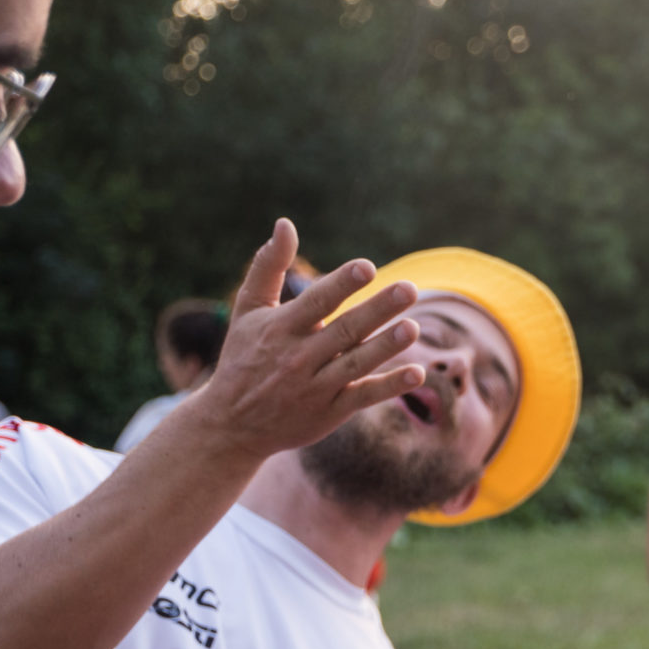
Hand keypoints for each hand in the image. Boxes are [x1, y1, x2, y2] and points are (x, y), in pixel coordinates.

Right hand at [169, 219, 427, 464]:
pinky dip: (389, 387)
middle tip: (409, 289)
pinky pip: (363, 397)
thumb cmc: (243, 357)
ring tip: (413, 327)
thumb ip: (267, 266)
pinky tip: (417, 373)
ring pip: (357, 364)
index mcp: (281, 328)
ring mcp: (316, 387)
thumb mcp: (247, 310)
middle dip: (378, 310)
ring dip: (386, 347)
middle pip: (345, 330)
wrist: (231, 424)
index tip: (366, 267)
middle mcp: (300, 357)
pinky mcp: (330, 412)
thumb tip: (285, 224)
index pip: (316, 302)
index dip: (341, 284)